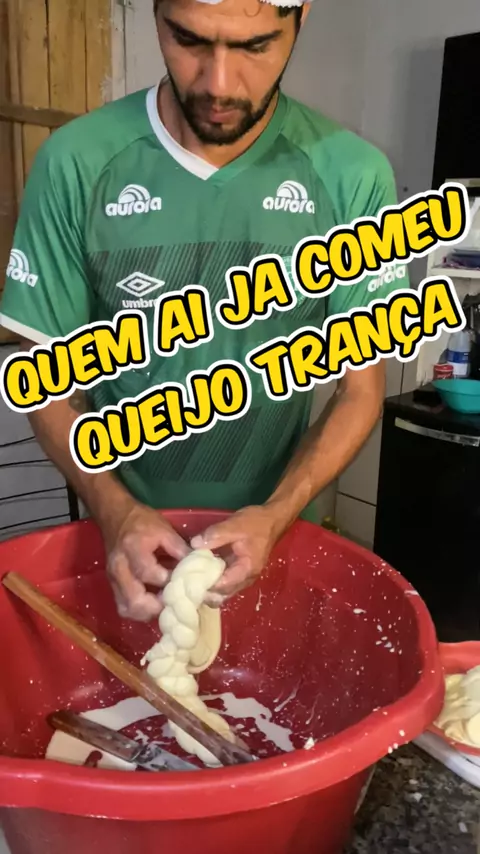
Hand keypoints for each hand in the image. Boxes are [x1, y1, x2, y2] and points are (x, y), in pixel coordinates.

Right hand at [103, 503, 189, 621]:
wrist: (115, 515)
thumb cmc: (141, 520)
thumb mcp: (164, 529)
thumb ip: (180, 549)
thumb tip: (199, 568)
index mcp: (133, 549)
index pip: (148, 574)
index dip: (168, 582)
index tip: (184, 583)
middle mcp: (120, 567)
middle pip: (135, 600)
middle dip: (157, 607)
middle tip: (174, 602)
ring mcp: (113, 578)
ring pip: (127, 608)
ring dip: (147, 612)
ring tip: (164, 604)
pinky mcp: (112, 584)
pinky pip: (123, 606)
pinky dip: (139, 610)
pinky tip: (152, 603)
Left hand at [190, 505, 283, 605]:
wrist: (272, 519)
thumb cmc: (256, 523)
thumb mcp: (235, 525)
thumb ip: (215, 535)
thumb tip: (194, 545)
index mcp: (246, 570)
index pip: (223, 585)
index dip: (205, 584)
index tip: (187, 578)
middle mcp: (246, 579)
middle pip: (222, 594)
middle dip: (204, 590)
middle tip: (185, 582)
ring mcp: (243, 577)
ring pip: (223, 592)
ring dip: (208, 588)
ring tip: (190, 580)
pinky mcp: (239, 572)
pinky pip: (224, 583)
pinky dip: (213, 581)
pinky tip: (200, 573)